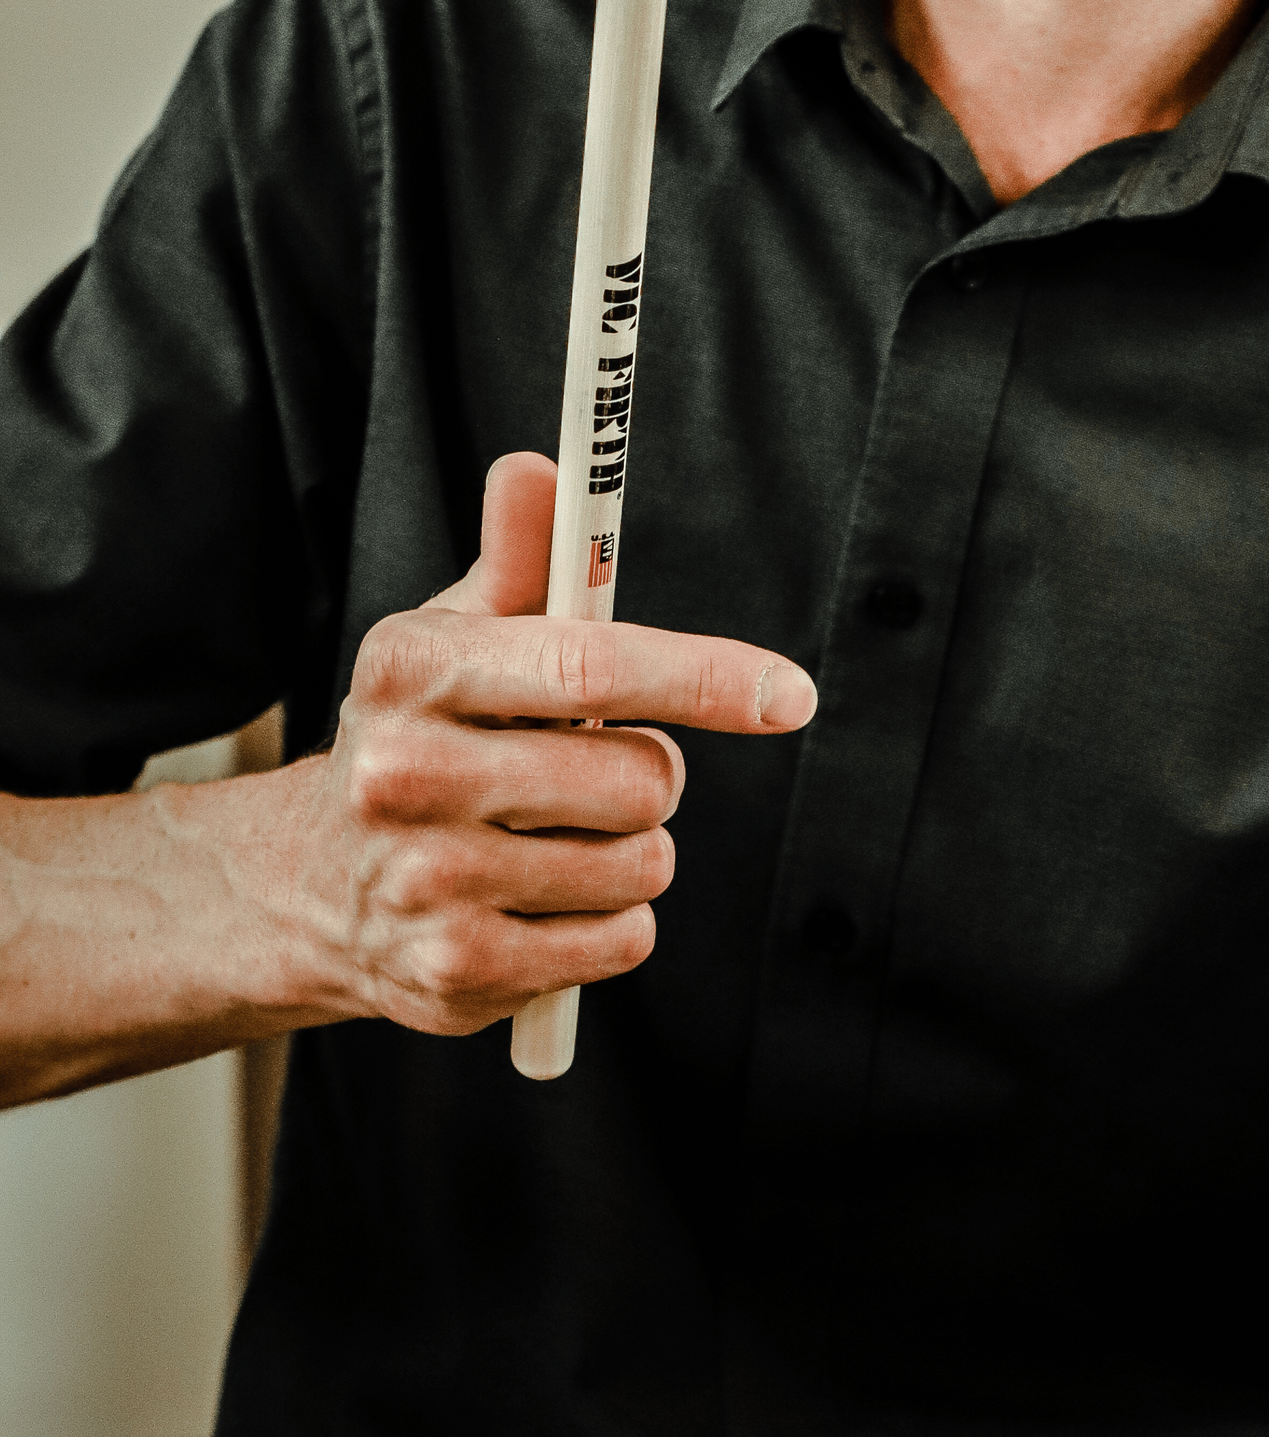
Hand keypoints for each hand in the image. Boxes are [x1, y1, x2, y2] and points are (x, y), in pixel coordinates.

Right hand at [283, 452, 815, 1037]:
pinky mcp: (455, 971)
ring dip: (633, 852)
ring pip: (640, 864)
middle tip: (600, 771)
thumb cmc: (425, 735)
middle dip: (652, 774)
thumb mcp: (457, 637)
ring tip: (562, 838)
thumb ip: (520, 555)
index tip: (791, 694)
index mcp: (415, 670)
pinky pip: (619, 941)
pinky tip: (545, 902)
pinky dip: (611, 924)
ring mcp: (426, 882)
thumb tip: (539, 464)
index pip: (591, 666)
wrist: (309, 883)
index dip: (707, 676)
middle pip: (635, 778)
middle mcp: (404, 774)